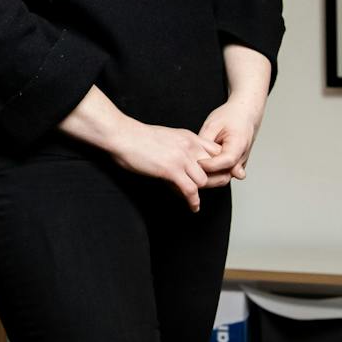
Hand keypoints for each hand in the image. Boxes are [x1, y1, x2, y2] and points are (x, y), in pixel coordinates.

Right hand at [106, 120, 225, 212]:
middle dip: (215, 179)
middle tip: (212, 189)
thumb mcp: (167, 136)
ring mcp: (181, 158)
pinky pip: (190, 190)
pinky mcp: (171, 170)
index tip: (216, 174)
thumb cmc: (138, 137)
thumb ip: (180, 146)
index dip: (219, 164)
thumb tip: (183, 158)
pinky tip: (193, 207)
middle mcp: (190, 146)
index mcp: (189, 137)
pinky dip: (193, 201)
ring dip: (200, 191)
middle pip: (215, 167)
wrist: (122, 135)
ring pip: (204, 181)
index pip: (217, 151)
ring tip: (194, 197)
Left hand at [198, 96, 264, 181]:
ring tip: (191, 173)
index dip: (210, 165)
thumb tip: (194, 156)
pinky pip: (223, 175)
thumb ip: (205, 142)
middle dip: (207, 177)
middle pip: (225, 175)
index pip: (226, 161)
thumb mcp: (213, 124)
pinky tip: (198, 170)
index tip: (196, 163)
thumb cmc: (231, 116)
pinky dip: (211, 175)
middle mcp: (242, 157)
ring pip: (223, 178)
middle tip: (190, 173)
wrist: (245, 113)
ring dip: (208, 178)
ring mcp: (239, 164)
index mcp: (239, 144)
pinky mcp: (234, 166)